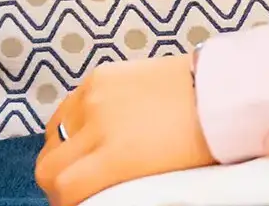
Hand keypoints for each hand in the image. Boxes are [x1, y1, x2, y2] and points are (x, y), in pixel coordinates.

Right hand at [36, 55, 214, 205]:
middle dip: (55, 182)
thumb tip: (93, 195)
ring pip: (53, 133)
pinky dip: (71, 123)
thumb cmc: (199, 142)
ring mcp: (94, 95)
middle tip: (72, 189)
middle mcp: (98, 123)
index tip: (73, 205)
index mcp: (117, 155)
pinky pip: (68, 106)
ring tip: (81, 158)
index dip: (62, 203)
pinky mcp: (99, 75)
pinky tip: (90, 130)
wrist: (220, 92)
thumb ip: (118, 185)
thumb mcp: (156, 176)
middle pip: (49, 163)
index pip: (64, 187)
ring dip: (61, 151)